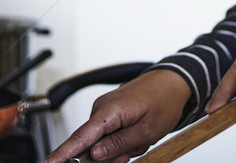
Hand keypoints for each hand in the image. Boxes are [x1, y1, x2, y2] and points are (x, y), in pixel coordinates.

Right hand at [42, 69, 190, 162]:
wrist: (172, 82)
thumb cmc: (164, 101)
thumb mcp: (147, 130)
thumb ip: (120, 144)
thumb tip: (94, 154)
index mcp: (110, 111)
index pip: (81, 137)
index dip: (63, 154)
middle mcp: (102, 108)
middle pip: (93, 145)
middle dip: (113, 154)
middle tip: (136, 147)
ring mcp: (104, 110)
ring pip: (103, 142)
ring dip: (122, 147)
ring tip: (141, 137)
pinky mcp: (109, 113)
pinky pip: (108, 135)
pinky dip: (123, 140)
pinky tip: (137, 134)